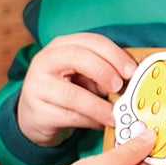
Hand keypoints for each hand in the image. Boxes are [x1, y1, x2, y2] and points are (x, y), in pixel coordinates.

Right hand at [17, 33, 137, 146]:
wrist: (34, 116)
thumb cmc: (64, 91)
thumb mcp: (82, 75)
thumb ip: (102, 73)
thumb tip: (130, 81)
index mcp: (61, 46)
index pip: (90, 41)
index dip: (114, 54)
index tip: (131, 70)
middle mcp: (45, 61)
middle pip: (78, 57)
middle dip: (104, 71)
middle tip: (120, 87)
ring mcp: (38, 86)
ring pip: (73, 94)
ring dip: (99, 106)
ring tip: (114, 115)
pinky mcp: (38, 111)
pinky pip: (69, 116)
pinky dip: (89, 121)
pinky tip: (100, 123)